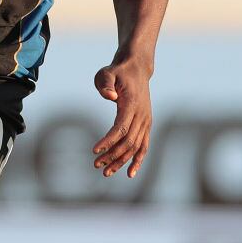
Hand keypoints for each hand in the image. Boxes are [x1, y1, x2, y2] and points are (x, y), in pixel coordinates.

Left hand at [92, 59, 152, 178]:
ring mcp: (146, 121)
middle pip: (128, 141)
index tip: (94, 150)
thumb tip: (109, 96)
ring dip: (122, 161)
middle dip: (112, 155)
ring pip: (136, 147)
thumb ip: (106, 83)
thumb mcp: (107, 72)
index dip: (108, 141)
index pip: (120, 128)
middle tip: (96, 164)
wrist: (137, 69)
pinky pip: (144, 146)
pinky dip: (138, 160)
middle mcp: (142, 115)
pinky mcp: (146, 124)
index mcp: (132, 104)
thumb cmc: (118, 71)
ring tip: (106, 172)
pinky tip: (130, 174)